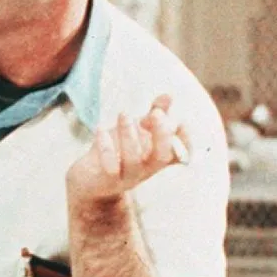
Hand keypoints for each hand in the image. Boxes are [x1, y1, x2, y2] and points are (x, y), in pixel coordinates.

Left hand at [67, 94, 188, 203]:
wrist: (91, 180)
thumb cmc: (120, 151)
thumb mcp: (139, 130)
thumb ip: (156, 113)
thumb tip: (169, 95)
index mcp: (158, 156)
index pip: (181, 152)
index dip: (185, 138)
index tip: (179, 121)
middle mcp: (147, 168)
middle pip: (162, 157)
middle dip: (162, 134)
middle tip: (156, 113)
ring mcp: (128, 176)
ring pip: (134, 159)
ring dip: (129, 133)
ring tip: (124, 113)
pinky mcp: (107, 180)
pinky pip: (110, 166)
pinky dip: (106, 146)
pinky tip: (99, 128)